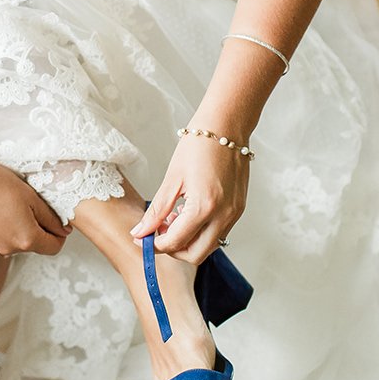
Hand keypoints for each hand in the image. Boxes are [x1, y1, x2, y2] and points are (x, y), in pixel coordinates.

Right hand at [0, 155, 71, 256]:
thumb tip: (64, 230)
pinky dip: (5, 227)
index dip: (59, 234)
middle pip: (35, 245)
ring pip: (17, 242)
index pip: (54, 248)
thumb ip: (51, 218)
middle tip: (32, 205)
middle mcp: (10, 248)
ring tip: (12, 205)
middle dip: (39, 229)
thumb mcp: (32, 197)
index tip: (57, 221)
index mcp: (27, 239)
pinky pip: (1, 238)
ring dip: (20, 228)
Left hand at [129, 133, 248, 262]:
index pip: (176, 242)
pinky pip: (219, 232)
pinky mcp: (239, 208)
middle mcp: (224, 215)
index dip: (155, 244)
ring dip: (188, 240)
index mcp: (204, 206)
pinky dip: (201, 231)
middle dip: (173, 249)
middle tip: (157, 233)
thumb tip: (139, 232)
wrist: (227, 125)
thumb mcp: (172, 178)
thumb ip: (156, 210)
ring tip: (172, 218)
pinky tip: (188, 212)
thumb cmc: (199, 145)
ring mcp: (234, 213)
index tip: (142, 238)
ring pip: (208, 245)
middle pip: (195, 254)